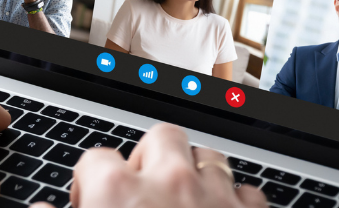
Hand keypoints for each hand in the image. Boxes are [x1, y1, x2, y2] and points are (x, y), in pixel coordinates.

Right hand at [63, 123, 265, 207]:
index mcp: (118, 192)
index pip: (96, 160)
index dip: (91, 180)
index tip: (91, 198)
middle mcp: (169, 183)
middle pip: (161, 137)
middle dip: (153, 157)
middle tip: (144, 190)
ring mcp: (213, 198)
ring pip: (209, 157)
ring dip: (197, 171)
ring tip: (185, 197)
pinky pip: (247, 194)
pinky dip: (235, 202)